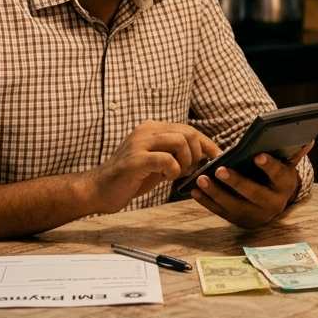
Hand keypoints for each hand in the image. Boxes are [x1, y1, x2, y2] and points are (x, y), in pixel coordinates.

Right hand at [87, 121, 219, 214]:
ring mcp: (140, 143)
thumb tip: (203, 155)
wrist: (99, 189)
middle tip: (190, 170)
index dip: (206, 143)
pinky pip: (166, 159)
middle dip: (197, 153)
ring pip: (180, 141)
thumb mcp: (157, 162)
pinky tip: (166, 177)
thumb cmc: (131, 177)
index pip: (188, 129)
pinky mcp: (135, 160)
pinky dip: (173, 170)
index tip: (218, 156)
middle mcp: (147, 130)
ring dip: (185, 161)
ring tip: (176, 173)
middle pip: (187, 132)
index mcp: (153, 128)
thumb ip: (175, 154)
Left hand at [191, 143, 311, 227]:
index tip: (257, 155)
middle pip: (253, 194)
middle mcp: (272, 204)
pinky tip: (195, 190)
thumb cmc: (276, 179)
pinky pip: (220, 212)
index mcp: (285, 187)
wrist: (272, 205)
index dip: (269, 166)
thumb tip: (309, 140)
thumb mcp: (286, 167)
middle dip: (236, 182)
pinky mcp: (237, 221)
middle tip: (220, 169)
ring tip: (201, 178)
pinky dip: (206, 202)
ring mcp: (254, 215)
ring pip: (233, 205)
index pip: (278, 175)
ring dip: (215, 192)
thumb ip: (293, 154)